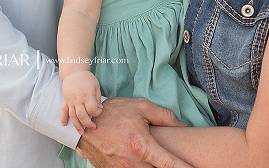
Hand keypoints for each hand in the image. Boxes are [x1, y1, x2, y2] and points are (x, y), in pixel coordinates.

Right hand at [61, 71, 102, 132]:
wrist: (74, 72)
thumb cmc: (87, 79)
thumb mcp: (96, 86)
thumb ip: (97, 98)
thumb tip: (99, 109)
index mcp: (87, 96)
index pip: (92, 109)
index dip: (97, 112)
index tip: (100, 111)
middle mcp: (78, 100)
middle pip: (82, 116)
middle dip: (88, 124)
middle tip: (93, 127)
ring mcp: (71, 101)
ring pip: (73, 116)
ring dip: (77, 125)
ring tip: (81, 132)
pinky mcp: (65, 101)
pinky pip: (63, 111)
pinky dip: (63, 118)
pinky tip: (64, 124)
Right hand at [77, 97, 191, 167]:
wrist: (85, 124)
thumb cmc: (114, 113)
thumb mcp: (141, 107)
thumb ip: (164, 117)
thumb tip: (183, 126)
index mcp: (142, 146)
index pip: (169, 165)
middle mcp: (132, 163)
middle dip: (168, 167)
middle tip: (177, 160)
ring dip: (153, 167)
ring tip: (156, 158)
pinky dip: (141, 167)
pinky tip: (143, 160)